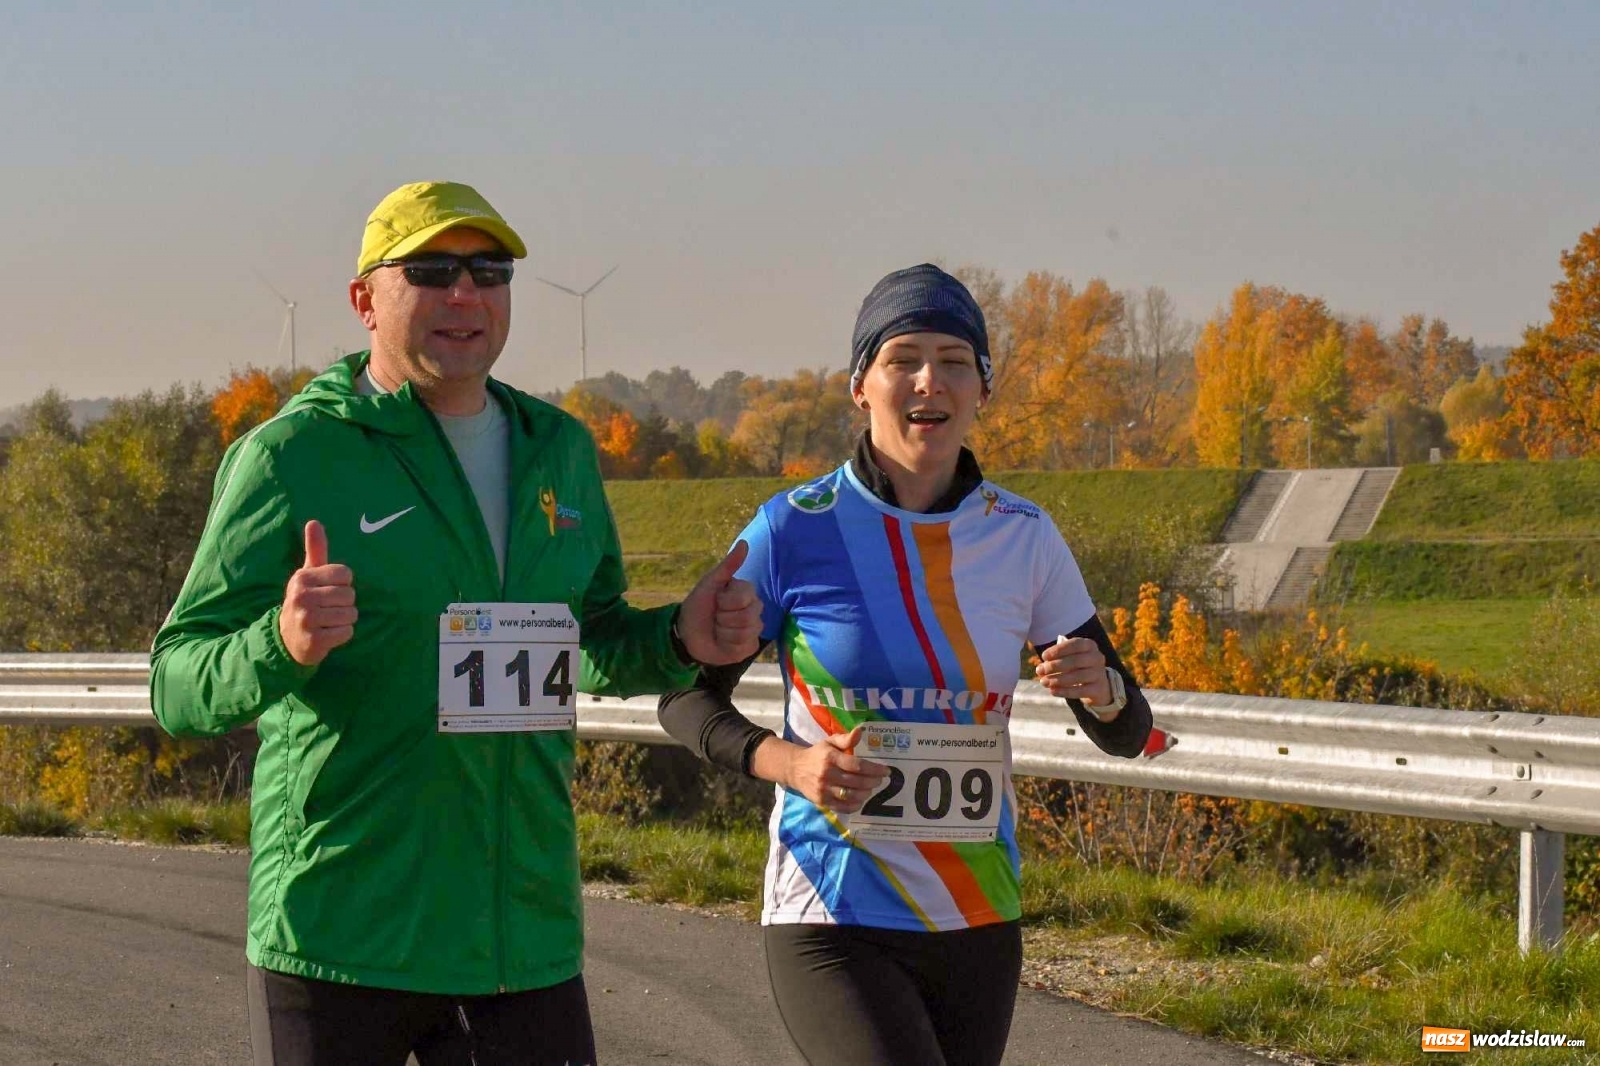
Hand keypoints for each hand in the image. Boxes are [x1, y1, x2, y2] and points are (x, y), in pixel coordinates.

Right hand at [278, 520, 356, 666]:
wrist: (287, 639)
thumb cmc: (305, 600)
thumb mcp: (307, 574)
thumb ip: (314, 549)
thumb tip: (314, 521)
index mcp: (302, 578)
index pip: (346, 575)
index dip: (343, 584)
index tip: (328, 591)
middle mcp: (302, 597)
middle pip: (350, 595)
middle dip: (345, 604)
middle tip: (327, 609)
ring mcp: (306, 620)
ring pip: (351, 614)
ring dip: (344, 620)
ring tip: (327, 621)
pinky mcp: (314, 641)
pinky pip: (347, 632)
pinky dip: (342, 635)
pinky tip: (327, 634)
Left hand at [677, 540, 762, 665]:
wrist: (687, 633)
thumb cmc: (698, 605)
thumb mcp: (710, 583)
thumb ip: (728, 565)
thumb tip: (745, 543)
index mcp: (746, 592)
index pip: (745, 598)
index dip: (726, 602)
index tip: (717, 600)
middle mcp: (754, 609)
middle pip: (747, 617)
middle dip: (723, 618)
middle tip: (715, 617)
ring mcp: (754, 629)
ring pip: (745, 633)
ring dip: (723, 632)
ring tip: (717, 629)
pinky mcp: (750, 646)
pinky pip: (744, 646)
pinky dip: (727, 645)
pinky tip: (722, 642)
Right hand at [761, 726, 890, 813]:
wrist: (795, 769)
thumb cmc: (817, 754)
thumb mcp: (830, 742)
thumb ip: (846, 738)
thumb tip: (861, 730)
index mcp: (830, 757)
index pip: (856, 765)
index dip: (874, 769)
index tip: (886, 770)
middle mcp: (827, 774)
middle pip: (856, 781)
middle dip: (873, 781)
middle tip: (880, 779)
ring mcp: (824, 790)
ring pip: (851, 795)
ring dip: (866, 793)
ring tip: (871, 788)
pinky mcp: (822, 802)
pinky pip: (843, 807)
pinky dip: (855, 805)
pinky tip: (861, 799)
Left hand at [1035, 636, 1111, 707]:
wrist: (1098, 686)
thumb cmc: (1077, 667)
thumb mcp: (1068, 658)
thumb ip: (1055, 660)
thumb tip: (1040, 668)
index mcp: (1089, 645)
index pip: (1074, 644)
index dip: (1058, 650)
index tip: (1044, 656)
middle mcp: (1097, 657)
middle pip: (1076, 661)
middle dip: (1055, 666)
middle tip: (1040, 671)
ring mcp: (1099, 674)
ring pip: (1078, 676)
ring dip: (1058, 679)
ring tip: (1044, 682)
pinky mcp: (1098, 689)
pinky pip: (1080, 691)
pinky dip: (1065, 691)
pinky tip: (1053, 691)